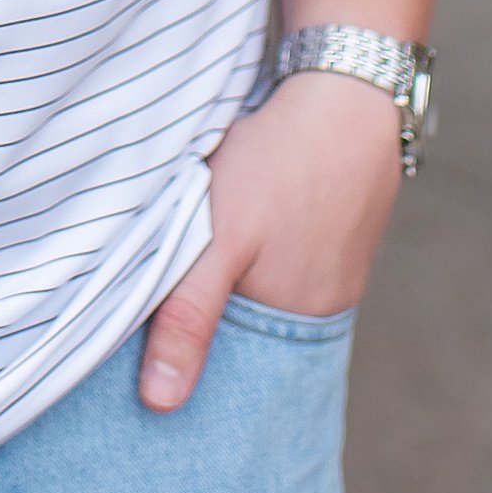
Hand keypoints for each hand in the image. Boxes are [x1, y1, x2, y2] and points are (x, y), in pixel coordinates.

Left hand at [139, 71, 404, 411]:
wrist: (347, 89)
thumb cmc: (281, 163)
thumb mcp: (219, 238)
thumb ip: (188, 315)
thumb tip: (160, 403)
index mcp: (296, 323)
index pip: (231, 371)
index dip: (188, 363)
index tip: (143, 360)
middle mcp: (323, 307)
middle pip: (248, 334)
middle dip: (206, 323)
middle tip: (155, 302)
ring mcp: (334, 268)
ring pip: (262, 293)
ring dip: (229, 281)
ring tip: (193, 256)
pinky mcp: (332, 231)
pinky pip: (282, 260)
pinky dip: (253, 252)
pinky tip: (237, 225)